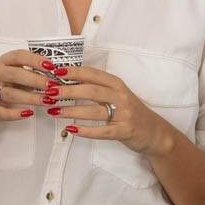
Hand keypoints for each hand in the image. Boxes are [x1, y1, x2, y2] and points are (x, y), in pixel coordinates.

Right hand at [0, 49, 61, 127]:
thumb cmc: (4, 83)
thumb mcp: (16, 72)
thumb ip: (32, 71)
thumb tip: (56, 73)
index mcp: (4, 62)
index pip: (19, 56)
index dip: (35, 60)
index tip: (51, 66)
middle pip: (15, 74)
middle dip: (36, 80)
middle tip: (53, 85)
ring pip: (11, 94)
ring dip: (31, 98)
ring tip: (47, 101)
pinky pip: (2, 112)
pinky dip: (15, 114)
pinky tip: (29, 113)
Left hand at [44, 65, 172, 156]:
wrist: (155, 132)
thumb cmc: (130, 112)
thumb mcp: (117, 95)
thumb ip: (97, 88)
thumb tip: (67, 82)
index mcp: (116, 84)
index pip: (92, 74)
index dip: (74, 72)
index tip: (55, 71)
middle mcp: (121, 96)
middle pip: (91, 90)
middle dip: (68, 91)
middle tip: (49, 92)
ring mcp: (124, 114)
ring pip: (94, 111)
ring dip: (71, 111)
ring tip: (53, 111)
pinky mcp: (125, 131)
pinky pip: (102, 131)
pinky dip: (85, 130)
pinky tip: (70, 129)